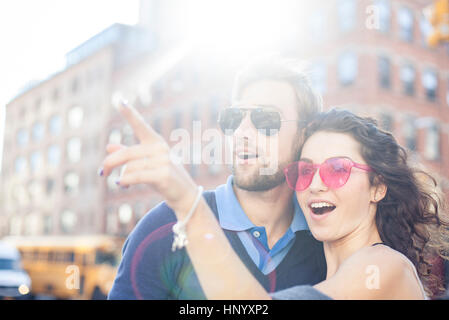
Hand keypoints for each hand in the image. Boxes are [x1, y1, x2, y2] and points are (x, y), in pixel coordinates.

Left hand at [99, 100, 198, 217]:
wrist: (184, 195)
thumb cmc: (163, 177)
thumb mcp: (145, 164)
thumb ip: (128, 154)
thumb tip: (108, 147)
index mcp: (155, 142)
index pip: (140, 125)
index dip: (130, 113)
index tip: (119, 100)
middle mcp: (160, 148)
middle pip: (127, 153)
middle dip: (110, 163)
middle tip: (102, 172)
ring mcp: (164, 161)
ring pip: (131, 167)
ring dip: (121, 176)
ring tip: (121, 183)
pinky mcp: (164, 174)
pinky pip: (137, 176)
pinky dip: (126, 180)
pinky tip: (121, 183)